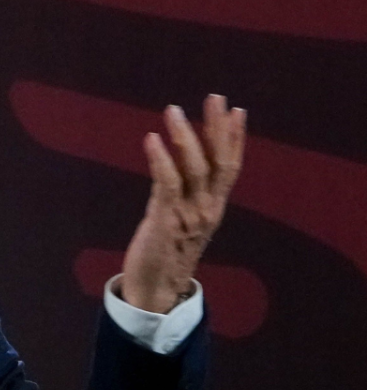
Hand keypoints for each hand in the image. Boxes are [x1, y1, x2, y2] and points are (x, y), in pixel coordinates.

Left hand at [120, 95, 246, 312]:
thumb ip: (187, 196)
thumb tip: (182, 170)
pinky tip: (152, 139)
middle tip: (215, 97)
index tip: (237, 110)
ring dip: (185, 136)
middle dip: (217, 128)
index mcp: (213, 208)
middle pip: (219, 161)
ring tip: (173, 110)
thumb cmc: (165, 253)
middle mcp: (206, 209)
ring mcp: (188, 215)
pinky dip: (160, 159)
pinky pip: (166, 184)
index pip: (230, 167)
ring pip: (194, 168)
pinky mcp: (165, 221)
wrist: (155, 292)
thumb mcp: (183, 221)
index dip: (235, 138)